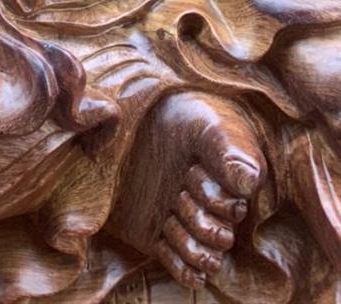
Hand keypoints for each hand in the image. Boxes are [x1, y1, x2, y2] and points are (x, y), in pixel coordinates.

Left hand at [111, 92, 266, 290]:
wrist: (143, 122)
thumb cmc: (182, 119)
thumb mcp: (206, 126)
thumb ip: (229, 151)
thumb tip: (249, 183)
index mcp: (235, 185)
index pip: (235, 212)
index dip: (213, 196)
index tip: (192, 167)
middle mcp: (218, 210)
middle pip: (222, 241)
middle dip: (198, 218)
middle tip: (178, 190)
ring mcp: (192, 226)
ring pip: (208, 261)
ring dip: (186, 241)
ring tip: (168, 213)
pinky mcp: (168, 240)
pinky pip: (188, 274)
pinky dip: (176, 262)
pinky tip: (161, 237)